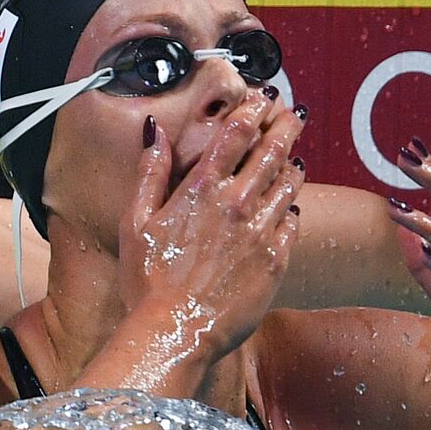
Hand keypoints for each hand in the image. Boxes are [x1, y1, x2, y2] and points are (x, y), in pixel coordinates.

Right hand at [120, 93, 304, 362]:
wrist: (174, 332)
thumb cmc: (146, 280)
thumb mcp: (135, 221)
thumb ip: (150, 171)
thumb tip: (154, 129)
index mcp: (201, 189)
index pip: (237, 133)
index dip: (254, 109)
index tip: (263, 97)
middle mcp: (237, 204)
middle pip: (271, 151)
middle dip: (285, 127)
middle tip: (294, 114)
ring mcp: (261, 231)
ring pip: (288, 184)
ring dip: (293, 165)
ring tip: (296, 157)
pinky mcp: (277, 260)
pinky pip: (292, 223)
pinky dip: (292, 208)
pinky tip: (290, 205)